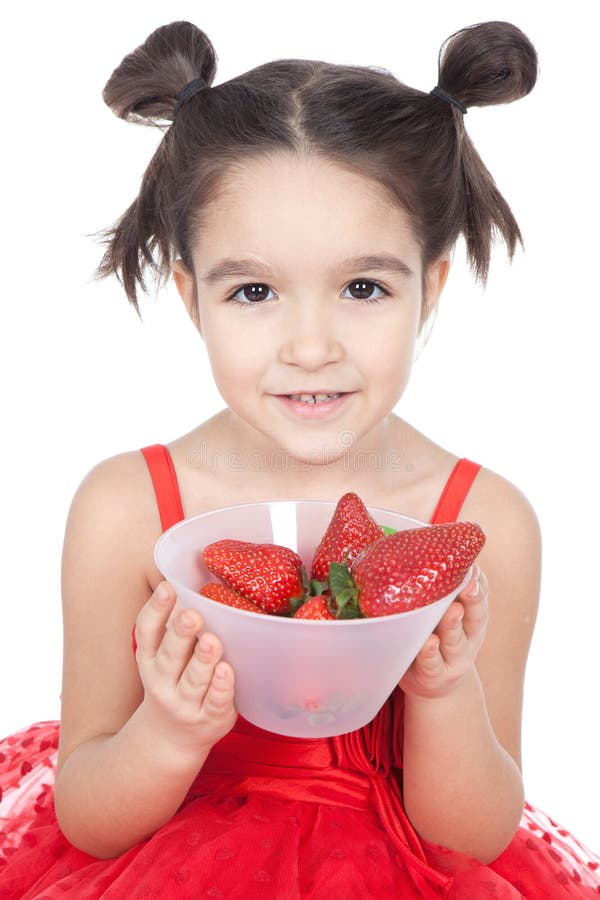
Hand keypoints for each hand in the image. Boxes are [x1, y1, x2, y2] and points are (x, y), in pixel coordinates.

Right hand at [134, 581, 237, 757]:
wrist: (170, 739)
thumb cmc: (173, 682)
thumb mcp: (162, 656)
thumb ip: (172, 626)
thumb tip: (183, 578)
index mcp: (150, 659)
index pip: (147, 633)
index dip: (156, 610)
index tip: (169, 588)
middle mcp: (162, 682)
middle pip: (170, 656)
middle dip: (180, 634)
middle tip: (192, 614)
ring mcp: (185, 704)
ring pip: (194, 680)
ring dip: (203, 660)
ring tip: (211, 641)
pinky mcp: (209, 719)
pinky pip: (215, 702)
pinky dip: (221, 687)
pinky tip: (226, 671)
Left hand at [398, 564, 487, 700]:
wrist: (436, 685)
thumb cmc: (436, 637)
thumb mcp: (442, 614)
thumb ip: (437, 589)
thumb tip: (416, 545)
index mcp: (473, 617)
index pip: (481, 596)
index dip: (479, 582)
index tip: (473, 566)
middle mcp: (469, 637)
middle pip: (475, 616)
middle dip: (473, 598)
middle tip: (468, 582)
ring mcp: (454, 658)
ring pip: (456, 639)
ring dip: (454, 624)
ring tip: (452, 611)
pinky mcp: (435, 676)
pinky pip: (433, 663)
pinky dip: (430, 653)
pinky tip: (427, 642)